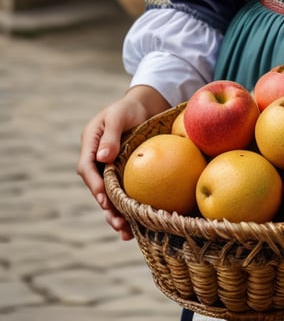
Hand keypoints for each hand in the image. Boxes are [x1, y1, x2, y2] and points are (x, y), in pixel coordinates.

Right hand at [76, 85, 169, 239]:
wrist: (145, 105)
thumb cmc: (129, 107)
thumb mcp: (118, 116)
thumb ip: (110, 135)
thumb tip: (103, 157)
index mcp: (90, 144)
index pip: (87, 167)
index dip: (94, 184)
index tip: (103, 198)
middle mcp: (97, 159)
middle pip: (97, 187)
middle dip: (106, 206)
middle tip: (117, 222)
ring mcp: (109, 167)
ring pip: (109, 194)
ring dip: (115, 213)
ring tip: (125, 231)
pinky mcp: (124, 173)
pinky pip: (123, 192)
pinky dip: (127, 208)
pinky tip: (134, 226)